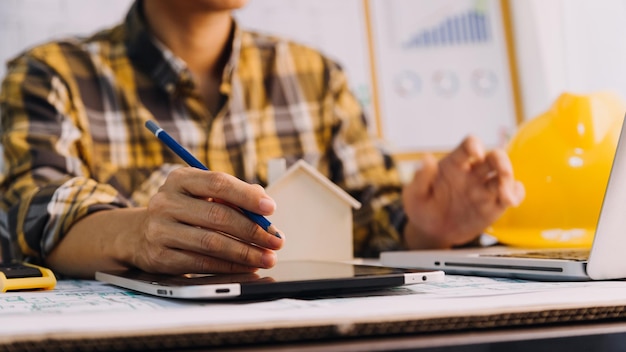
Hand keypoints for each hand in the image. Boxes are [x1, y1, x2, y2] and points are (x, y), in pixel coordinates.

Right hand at [133, 167, 283, 273]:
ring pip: (212, 243)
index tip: (270, 208)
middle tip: (275, 240)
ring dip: (245, 253)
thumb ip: (232, 196)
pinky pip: (202, 264)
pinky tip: (246, 267)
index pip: (218, 183)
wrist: (139, 234)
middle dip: (253, 230)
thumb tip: (264, 205)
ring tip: (266, 257)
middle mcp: (166, 201)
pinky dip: (229, 267)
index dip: (247, 196)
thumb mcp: (201, 194)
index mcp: (181, 179)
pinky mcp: (160, 256)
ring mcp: (160, 229)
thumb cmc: (184, 211)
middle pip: (218, 216)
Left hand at [402, 135, 524, 248]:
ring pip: (505, 175)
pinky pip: (511, 194)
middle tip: (503, 174)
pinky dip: (517, 194)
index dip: (474, 145)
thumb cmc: (421, 208)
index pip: (468, 145)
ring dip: (510, 182)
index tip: (476, 154)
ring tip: (507, 199)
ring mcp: (484, 188)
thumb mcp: (414, 195)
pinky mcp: (494, 205)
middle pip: (494, 157)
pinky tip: (511, 201)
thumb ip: (420, 177)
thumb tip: (426, 158)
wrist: (431, 232)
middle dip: (502, 162)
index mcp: (454, 164)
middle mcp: (473, 172)